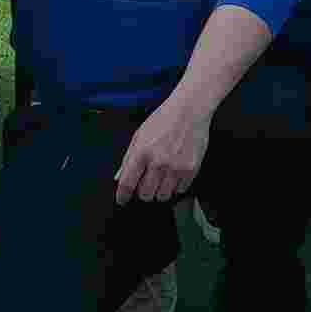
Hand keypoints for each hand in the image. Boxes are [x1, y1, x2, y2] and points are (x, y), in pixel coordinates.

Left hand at [107, 87, 220, 205]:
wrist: (189, 111)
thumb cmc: (164, 120)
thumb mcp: (139, 135)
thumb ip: (128, 159)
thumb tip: (119, 178)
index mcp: (142, 152)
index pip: (127, 183)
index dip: (122, 196)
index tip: (122, 200)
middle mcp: (158, 162)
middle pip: (145, 194)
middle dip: (143, 192)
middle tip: (146, 184)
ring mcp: (175, 168)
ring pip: (163, 196)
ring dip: (160, 191)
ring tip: (162, 177)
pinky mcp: (190, 170)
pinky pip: (179, 190)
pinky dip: (175, 186)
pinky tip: (174, 173)